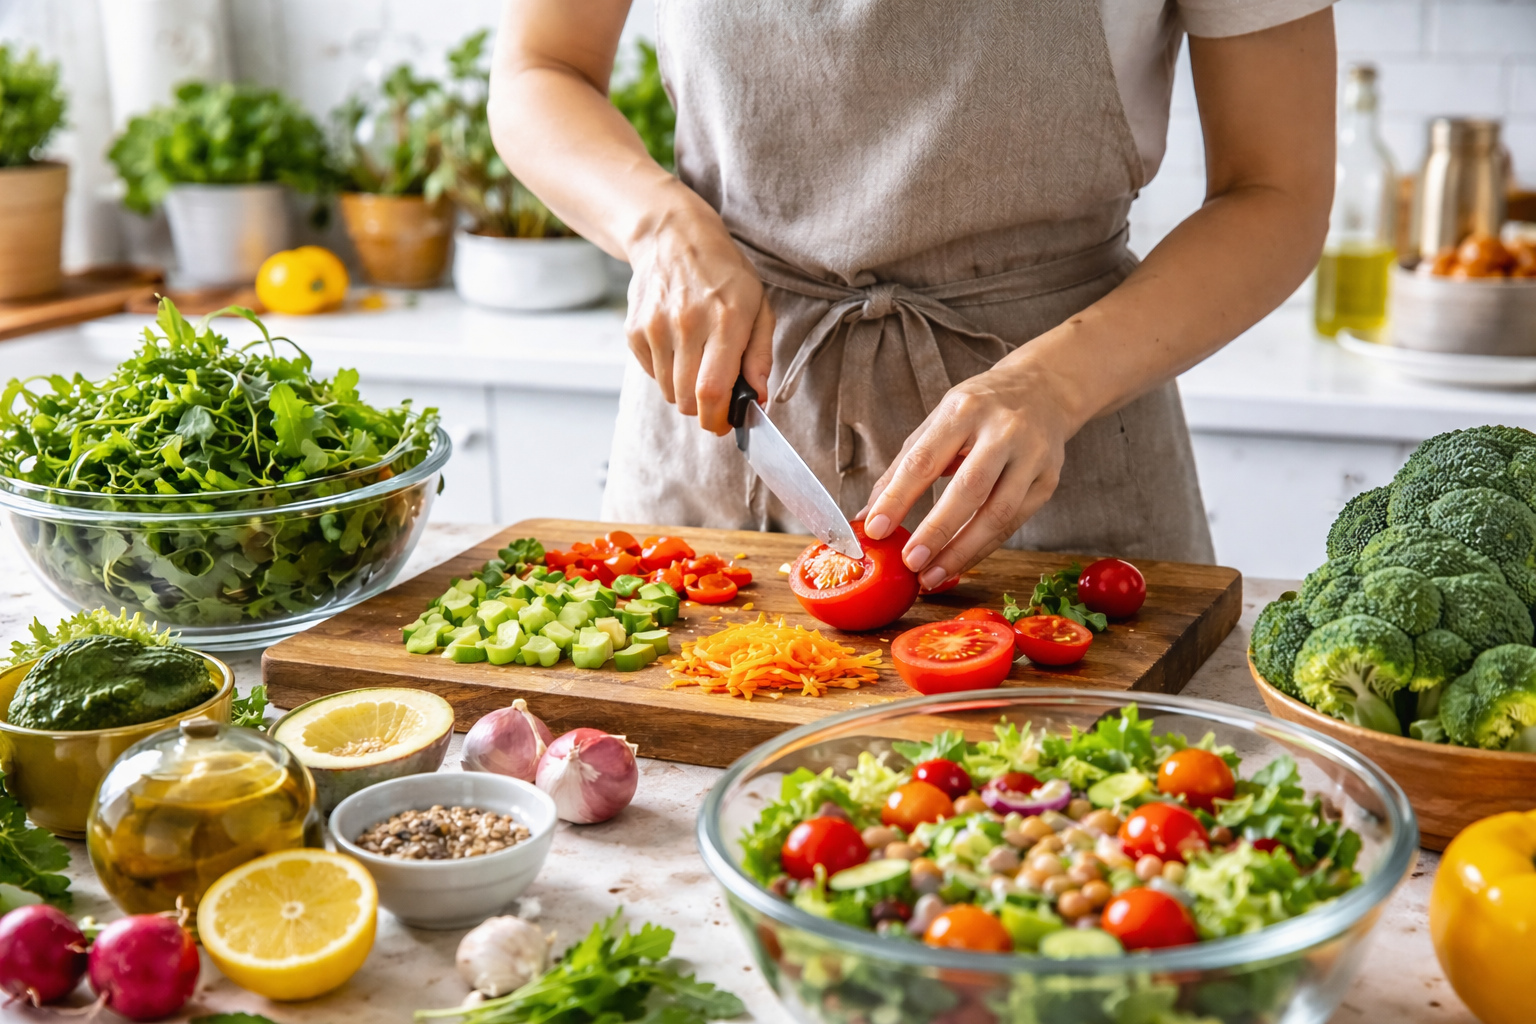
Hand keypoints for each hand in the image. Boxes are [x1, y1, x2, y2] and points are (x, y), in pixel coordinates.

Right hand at [624, 198, 774, 433]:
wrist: (673, 237)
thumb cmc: (724, 274)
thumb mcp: (758, 306)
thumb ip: (760, 354)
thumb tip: (758, 397)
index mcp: (725, 321)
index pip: (712, 391)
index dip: (717, 419)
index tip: (724, 424)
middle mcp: (687, 325)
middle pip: (688, 400)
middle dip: (703, 409)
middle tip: (715, 396)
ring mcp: (655, 328)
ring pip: (668, 392)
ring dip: (684, 390)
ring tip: (696, 361)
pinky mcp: (634, 330)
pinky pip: (651, 374)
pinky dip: (666, 372)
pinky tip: (677, 346)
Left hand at [860, 360, 1082, 589]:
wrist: (1044, 389)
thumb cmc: (980, 409)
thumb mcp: (938, 422)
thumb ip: (903, 467)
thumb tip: (866, 515)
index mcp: (964, 410)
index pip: (925, 460)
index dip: (899, 498)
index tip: (875, 530)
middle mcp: (1003, 430)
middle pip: (969, 489)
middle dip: (937, 531)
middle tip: (910, 563)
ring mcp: (1032, 456)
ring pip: (998, 514)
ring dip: (962, 551)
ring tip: (932, 576)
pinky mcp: (1048, 480)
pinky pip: (1014, 523)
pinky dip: (983, 548)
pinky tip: (960, 563)